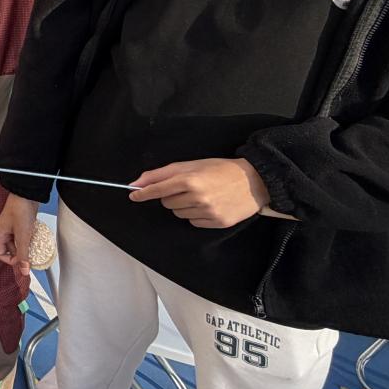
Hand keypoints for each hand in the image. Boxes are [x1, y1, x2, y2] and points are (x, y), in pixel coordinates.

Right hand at [0, 195, 41, 275]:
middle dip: (21, 253)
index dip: (11, 260)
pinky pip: (23, 237)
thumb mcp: (22, 236)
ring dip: (26, 246)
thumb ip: (23, 254)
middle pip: (10, 250)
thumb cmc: (20, 209)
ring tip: (34, 244)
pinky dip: (29, 239)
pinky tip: (35, 237)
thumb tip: (24, 270)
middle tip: (31, 254)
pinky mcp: (20, 225)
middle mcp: (3, 232)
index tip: (22, 261)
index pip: (1, 255)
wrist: (27, 194)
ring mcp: (12, 228)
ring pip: (18, 244)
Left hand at [130, 157, 270, 227]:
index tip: (133, 195)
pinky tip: (209, 205)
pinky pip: (193, 222)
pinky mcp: (217, 223)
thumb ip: (163, 173)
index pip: (158, 189)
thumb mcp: (192, 164)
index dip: (143, 193)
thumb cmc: (220, 169)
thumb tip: (137, 182)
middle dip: (171, 195)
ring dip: (184, 206)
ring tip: (201, 195)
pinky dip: (196, 215)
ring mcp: (208, 212)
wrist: (255, 181)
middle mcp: (198, 197)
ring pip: (179, 213)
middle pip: (167, 202)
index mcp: (190, 179)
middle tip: (188, 187)